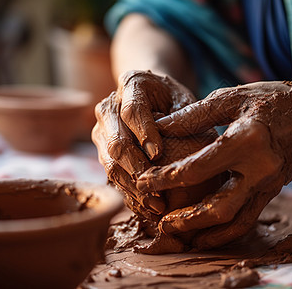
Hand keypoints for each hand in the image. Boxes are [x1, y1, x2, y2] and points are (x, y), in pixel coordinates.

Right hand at [92, 70, 197, 219]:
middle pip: (115, 141)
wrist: (152, 97)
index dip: (144, 132)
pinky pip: (112, 176)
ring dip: (132, 187)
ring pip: (110, 163)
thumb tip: (189, 143)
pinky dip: (129, 193)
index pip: (132, 110)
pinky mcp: (103, 152)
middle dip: (136, 168)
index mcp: (130, 84)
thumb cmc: (173, 98)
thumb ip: (186, 114)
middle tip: (157, 187)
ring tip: (156, 206)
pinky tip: (148, 208)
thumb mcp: (184, 98)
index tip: (158, 153)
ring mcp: (102, 131)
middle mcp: (108, 107)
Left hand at [137, 81, 291, 248]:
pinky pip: (247, 220)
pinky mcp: (271, 193)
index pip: (198, 167)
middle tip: (159, 221)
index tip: (143, 182)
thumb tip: (158, 129)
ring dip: (203, 231)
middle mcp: (260, 168)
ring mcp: (268, 185)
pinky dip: (225, 233)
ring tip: (176, 232)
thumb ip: (193, 116)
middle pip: (218, 206)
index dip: (166, 178)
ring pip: (233, 220)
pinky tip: (204, 237)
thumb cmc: (269, 100)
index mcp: (247, 139)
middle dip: (184, 217)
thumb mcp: (230, 97)